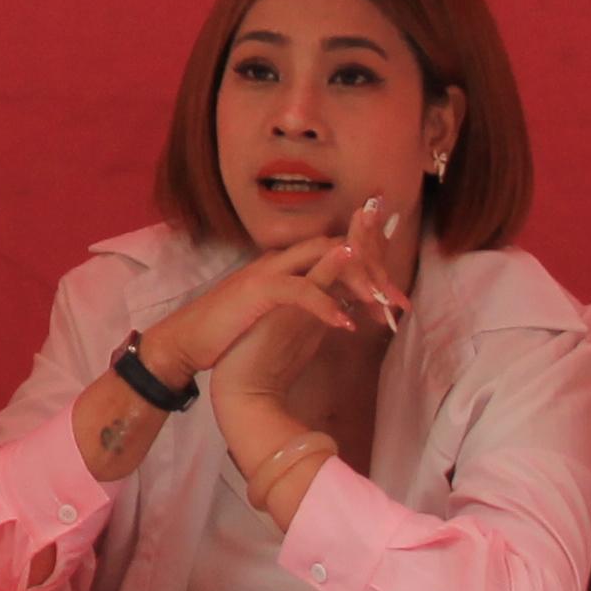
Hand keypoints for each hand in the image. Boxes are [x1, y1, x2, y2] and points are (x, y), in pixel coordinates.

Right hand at [153, 201, 407, 382]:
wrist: (191, 344)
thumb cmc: (235, 334)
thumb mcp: (285, 316)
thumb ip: (316, 301)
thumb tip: (350, 302)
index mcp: (288, 265)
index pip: (338, 250)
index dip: (372, 266)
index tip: (397, 296)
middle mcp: (281, 260)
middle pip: (338, 246)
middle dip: (374, 269)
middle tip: (399, 302)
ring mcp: (268, 272)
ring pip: (324, 257)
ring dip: (357, 279)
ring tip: (381, 305)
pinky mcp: (258, 291)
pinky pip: (300, 290)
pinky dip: (325, 304)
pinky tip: (346, 324)